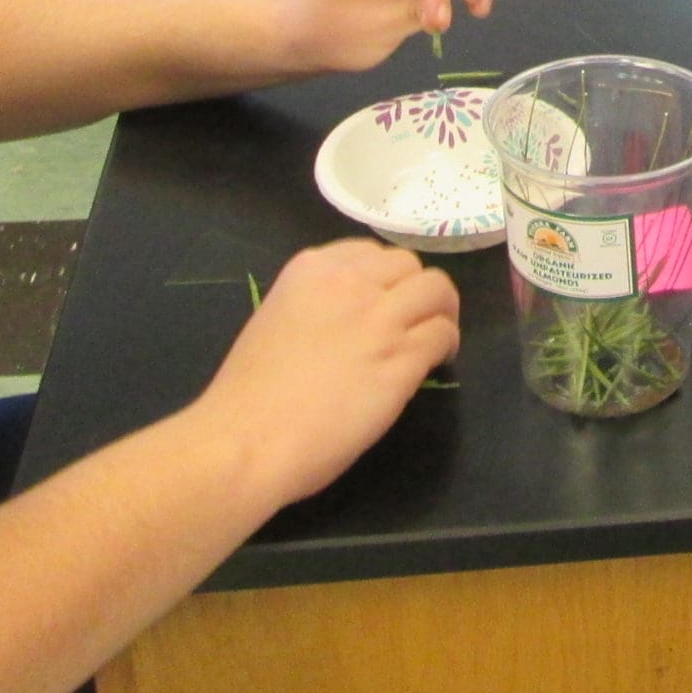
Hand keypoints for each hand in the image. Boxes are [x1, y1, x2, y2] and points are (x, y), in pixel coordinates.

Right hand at [197, 239, 459, 506]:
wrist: (247, 440)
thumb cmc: (249, 395)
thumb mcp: (276, 320)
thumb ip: (316, 306)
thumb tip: (347, 322)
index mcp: (312, 270)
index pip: (370, 252)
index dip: (385, 277)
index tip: (385, 300)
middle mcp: (351, 284)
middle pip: (409, 266)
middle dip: (416, 290)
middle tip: (415, 320)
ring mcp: (379, 319)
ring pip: (437, 291)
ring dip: (442, 312)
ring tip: (437, 338)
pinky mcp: (401, 358)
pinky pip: (441, 334)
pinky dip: (445, 346)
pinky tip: (435, 363)